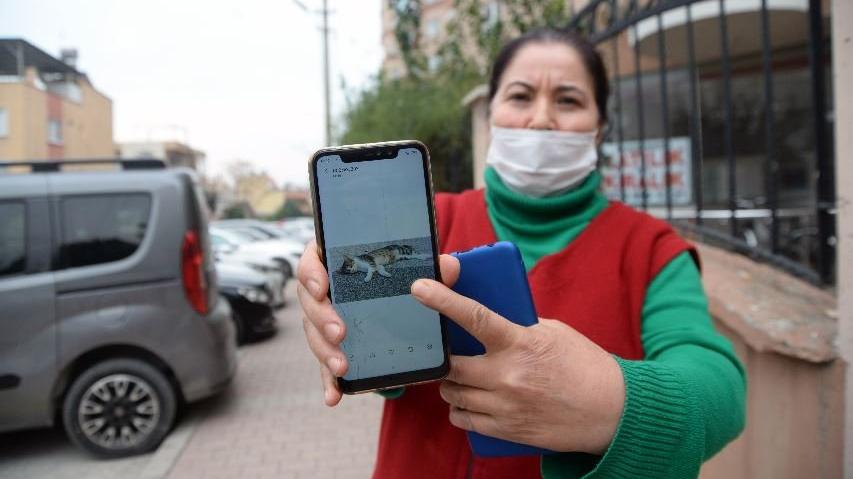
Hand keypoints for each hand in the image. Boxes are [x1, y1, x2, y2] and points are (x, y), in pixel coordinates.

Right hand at [296, 241, 462, 406]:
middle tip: (340, 334)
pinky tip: (334, 396)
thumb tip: (449, 267)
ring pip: (315, 334)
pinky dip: (328, 381)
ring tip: (342, 367)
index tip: (321, 288)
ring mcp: (324, 320)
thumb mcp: (416, 272)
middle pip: (310, 302)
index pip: (312, 260)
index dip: (311, 273)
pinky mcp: (331, 346)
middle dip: (322, 319)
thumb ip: (431, 267)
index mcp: (336, 261)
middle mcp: (324, 289)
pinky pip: (324, 364)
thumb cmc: (398, 276)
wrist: (398, 304)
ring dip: (325, 352)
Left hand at [411, 257, 624, 454]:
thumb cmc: (585, 365)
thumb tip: (487, 323)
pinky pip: (463, 420)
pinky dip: (460, 409)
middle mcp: (508, 375)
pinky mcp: (506, 429)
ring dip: (452, 384)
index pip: (473, 317)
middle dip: (444, 359)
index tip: (420, 288)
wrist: (613, 411)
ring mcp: (505, 405)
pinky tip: (469, 401)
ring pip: (453, 394)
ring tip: (463, 377)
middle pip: (451, 365)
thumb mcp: (554, 333)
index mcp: (520, 343)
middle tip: (448, 353)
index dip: (443, 300)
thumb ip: (519, 326)